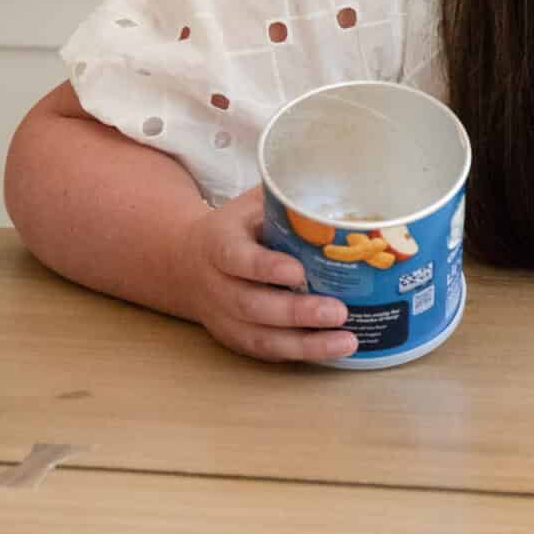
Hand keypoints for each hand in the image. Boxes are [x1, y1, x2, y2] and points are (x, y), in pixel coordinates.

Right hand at [180, 187, 359, 364]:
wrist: (186, 262)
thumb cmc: (236, 229)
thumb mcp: (251, 204)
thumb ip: (286, 195)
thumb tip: (343, 179)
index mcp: (218, 243)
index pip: (235, 257)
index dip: (265, 267)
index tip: (299, 272)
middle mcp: (216, 285)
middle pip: (251, 305)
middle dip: (297, 312)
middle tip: (339, 311)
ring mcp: (223, 316)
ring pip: (260, 337)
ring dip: (305, 344)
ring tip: (347, 341)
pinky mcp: (235, 338)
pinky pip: (266, 351)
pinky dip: (300, 353)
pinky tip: (333, 349)